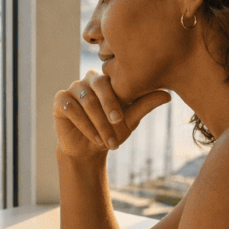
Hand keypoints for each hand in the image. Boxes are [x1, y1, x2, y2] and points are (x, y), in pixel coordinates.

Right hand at [53, 70, 171, 157]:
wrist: (90, 149)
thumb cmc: (112, 130)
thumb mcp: (131, 119)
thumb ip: (145, 104)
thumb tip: (169, 94)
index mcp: (107, 79)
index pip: (114, 80)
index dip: (119, 98)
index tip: (123, 118)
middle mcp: (89, 79)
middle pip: (98, 85)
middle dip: (108, 107)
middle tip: (118, 123)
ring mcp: (73, 88)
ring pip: (86, 100)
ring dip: (98, 123)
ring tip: (108, 141)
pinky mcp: (60, 100)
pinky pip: (71, 108)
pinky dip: (83, 124)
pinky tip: (94, 138)